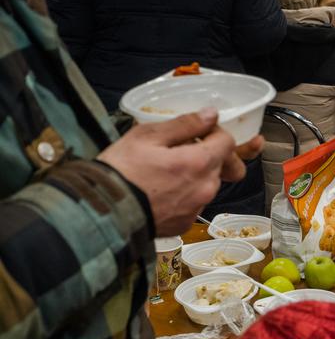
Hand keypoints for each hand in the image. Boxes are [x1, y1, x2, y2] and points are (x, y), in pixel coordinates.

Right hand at [97, 108, 249, 235]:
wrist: (102, 212)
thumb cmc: (121, 170)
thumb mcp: (147, 136)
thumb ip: (185, 124)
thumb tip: (211, 115)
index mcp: (199, 163)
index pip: (228, 142)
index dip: (214, 132)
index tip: (197, 131)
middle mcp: (206, 188)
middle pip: (223, 165)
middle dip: (210, 155)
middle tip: (186, 150)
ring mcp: (197, 208)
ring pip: (209, 184)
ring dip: (197, 175)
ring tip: (166, 171)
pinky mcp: (186, 223)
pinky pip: (194, 203)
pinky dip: (185, 194)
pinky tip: (161, 190)